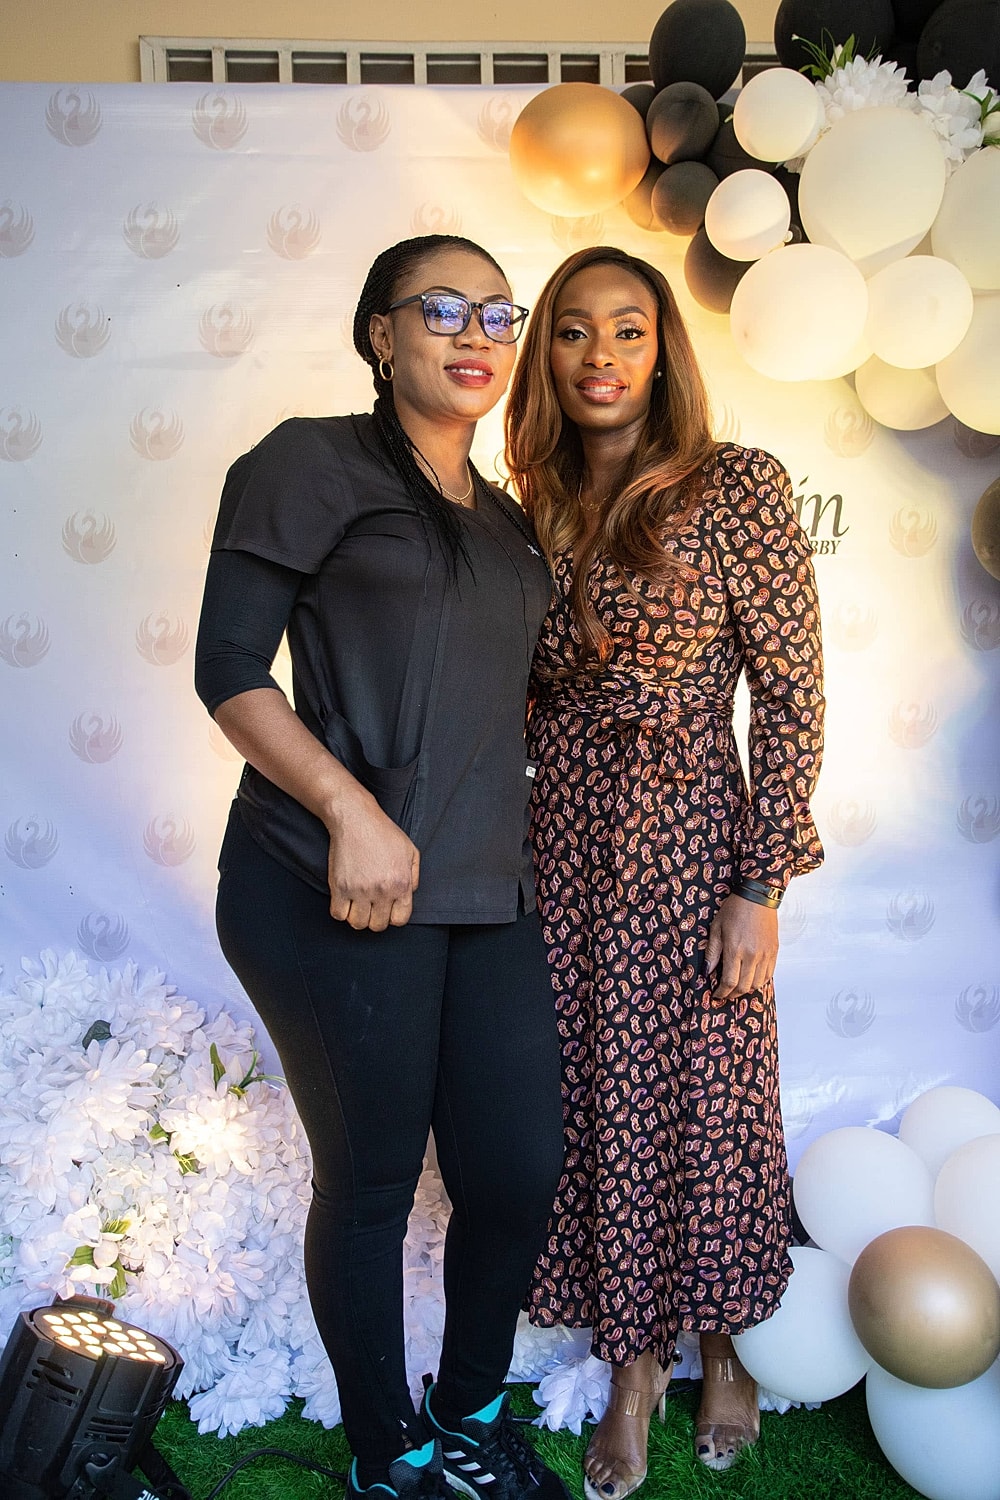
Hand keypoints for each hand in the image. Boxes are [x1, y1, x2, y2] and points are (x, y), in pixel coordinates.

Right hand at [325, 790, 419, 931]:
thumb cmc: (383, 832)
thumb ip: (414, 876)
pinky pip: (338, 914)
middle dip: (375, 918)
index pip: (400, 920)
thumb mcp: (410, 851)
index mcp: (401, 884)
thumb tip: (409, 895)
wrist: (356, 819)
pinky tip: (344, 900)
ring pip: (357, 923)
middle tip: (371, 906)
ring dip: (357, 917)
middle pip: (378, 925)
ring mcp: (359, 890)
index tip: (387, 907)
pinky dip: (341, 911)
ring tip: (358, 904)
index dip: (394, 916)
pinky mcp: (339, 887)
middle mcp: (382, 891)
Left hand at [705, 894, 777, 1002]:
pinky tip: (750, 979)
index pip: (729, 982)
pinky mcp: (774, 952)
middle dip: (732, 994)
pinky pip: (768, 975)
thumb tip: (707, 971)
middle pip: (744, 987)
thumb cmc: (735, 909)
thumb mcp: (717, 928)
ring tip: (736, 987)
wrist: (757, 897)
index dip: (722, 992)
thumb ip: (712, 952)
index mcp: (736, 949)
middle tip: (725, 994)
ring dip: (746, 990)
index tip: (716, 994)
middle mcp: (752, 955)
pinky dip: (758, 982)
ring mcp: (765, 955)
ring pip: (757, 984)